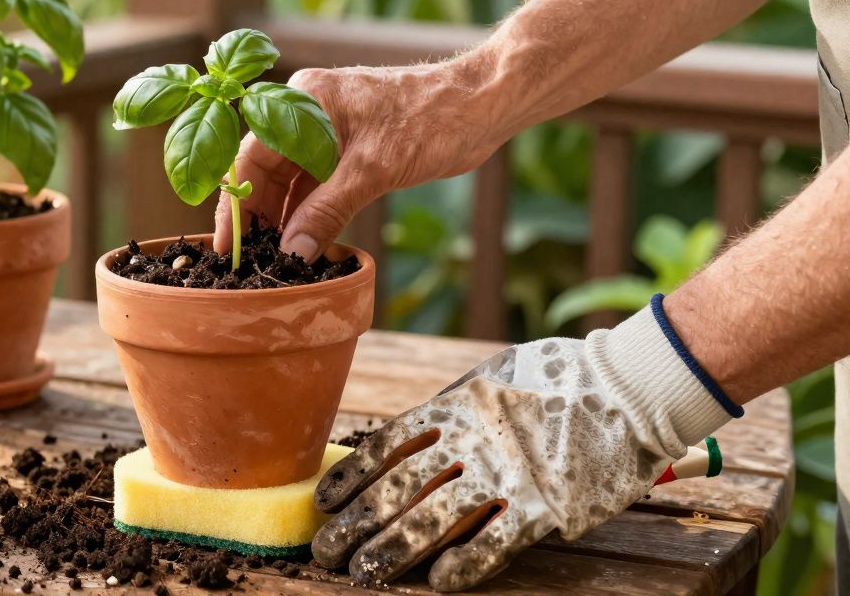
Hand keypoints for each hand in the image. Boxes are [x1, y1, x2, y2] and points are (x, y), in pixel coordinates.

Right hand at [213, 58, 506, 260]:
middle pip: (267, 171)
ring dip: (286, 220)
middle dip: (259, 216)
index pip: (252, 156)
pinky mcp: (351, 149)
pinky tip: (305, 244)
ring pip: (293, 182)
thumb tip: (292, 253)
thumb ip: (326, 212)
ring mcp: (329, 131)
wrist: (484, 104)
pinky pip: (318, 186)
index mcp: (303, 100)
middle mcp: (307, 112)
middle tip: (249, 261)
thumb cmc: (431, 119)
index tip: (227, 246)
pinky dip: (312, 214)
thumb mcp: (372, 170)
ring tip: (274, 260)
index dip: (237, 203)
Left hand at [311, 304, 735, 590]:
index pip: (386, 445)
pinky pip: (494, 542)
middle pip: (398, 488)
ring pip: (434, 519)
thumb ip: (449, 409)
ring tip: (364, 572)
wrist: (630, 388)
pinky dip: (464, 565)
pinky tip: (436, 582)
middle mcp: (473, 439)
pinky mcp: (546, 506)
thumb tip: (401, 443)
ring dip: (393, 550)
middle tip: (327, 550)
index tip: (325, 502)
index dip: (351, 477)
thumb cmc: (556, 379)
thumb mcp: (490, 379)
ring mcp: (508, 474)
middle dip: (356, 522)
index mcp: (456, 405)